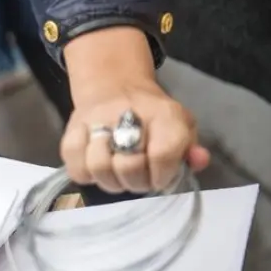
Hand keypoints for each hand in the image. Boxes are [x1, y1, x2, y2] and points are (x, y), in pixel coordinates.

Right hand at [61, 27, 210, 192]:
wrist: (114, 88)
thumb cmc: (153, 117)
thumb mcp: (181, 127)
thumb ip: (190, 149)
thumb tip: (198, 161)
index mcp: (164, 114)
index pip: (162, 154)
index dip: (162, 175)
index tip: (160, 177)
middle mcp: (128, 113)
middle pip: (128, 166)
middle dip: (136, 182)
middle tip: (139, 178)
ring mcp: (96, 121)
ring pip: (98, 167)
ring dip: (110, 180)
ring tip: (117, 175)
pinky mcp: (72, 130)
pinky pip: (75, 166)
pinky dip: (86, 174)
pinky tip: (96, 167)